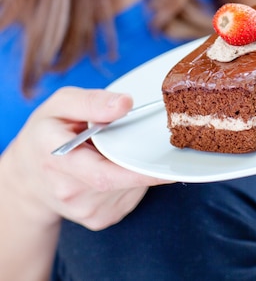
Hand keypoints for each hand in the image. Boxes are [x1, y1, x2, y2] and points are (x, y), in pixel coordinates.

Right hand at [3, 87, 171, 230]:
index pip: (102, 174)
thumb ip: (92, 102)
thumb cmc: (48, 132)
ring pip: (131, 187)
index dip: (136, 171)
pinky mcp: (99, 219)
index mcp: (58, 158)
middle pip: (121, 180)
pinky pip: (131, 196)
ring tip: (114, 149)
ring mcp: (85, 210)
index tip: (163, 162)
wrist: (28, 175)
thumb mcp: (61, 104)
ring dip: (135, 166)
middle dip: (141, 160)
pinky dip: (133, 178)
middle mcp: (69, 191)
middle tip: (150, 140)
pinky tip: (114, 165)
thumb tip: (125, 103)